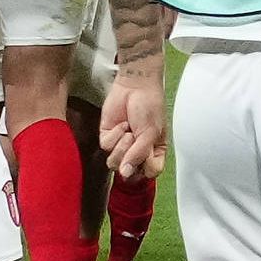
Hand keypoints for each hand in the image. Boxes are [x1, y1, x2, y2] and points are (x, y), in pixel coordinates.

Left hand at [97, 60, 172, 180]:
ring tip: (129, 131)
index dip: (145, 168)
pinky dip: (115, 135)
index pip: (149, 174)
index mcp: (154, 153)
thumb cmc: (150, 107)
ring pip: (114, 162)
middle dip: (130, 155)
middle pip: (128, 172)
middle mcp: (137, 153)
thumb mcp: (151, 133)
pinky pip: (107, 147)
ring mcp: (121, 147)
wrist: (135, 86)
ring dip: (121, 146)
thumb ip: (140, 155)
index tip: (146, 156)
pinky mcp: (108, 138)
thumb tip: (126, 173)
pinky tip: (122, 124)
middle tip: (136, 138)